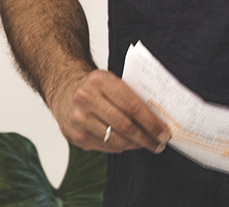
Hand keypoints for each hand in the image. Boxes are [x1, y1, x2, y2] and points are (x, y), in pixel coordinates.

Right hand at [49, 68, 170, 153]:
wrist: (64, 89)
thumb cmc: (95, 85)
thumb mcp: (112, 80)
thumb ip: (131, 94)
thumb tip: (157, 117)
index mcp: (101, 80)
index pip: (132, 105)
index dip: (150, 122)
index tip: (164, 131)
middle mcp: (87, 99)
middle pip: (125, 125)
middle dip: (146, 137)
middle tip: (160, 143)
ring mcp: (79, 120)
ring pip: (115, 139)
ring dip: (135, 145)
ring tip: (147, 144)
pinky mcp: (75, 136)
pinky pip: (104, 147)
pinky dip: (120, 147)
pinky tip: (129, 144)